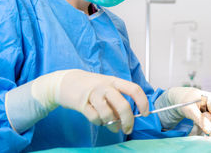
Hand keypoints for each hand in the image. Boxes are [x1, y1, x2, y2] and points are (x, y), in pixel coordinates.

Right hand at [30, 69, 149, 133]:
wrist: (65, 81)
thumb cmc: (90, 85)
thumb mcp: (106, 87)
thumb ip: (117, 100)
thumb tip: (128, 118)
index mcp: (114, 81)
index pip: (134, 89)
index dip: (143, 102)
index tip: (145, 113)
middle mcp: (105, 86)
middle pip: (123, 105)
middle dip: (128, 120)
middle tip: (128, 128)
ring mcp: (93, 94)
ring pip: (108, 114)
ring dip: (111, 124)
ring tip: (110, 124)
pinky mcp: (82, 104)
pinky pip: (95, 118)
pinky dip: (98, 122)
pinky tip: (97, 119)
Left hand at [160, 87, 210, 134]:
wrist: (181, 98)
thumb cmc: (185, 100)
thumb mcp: (190, 110)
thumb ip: (200, 120)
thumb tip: (210, 131)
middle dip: (209, 126)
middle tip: (197, 122)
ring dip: (205, 126)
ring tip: (196, 119)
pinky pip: (210, 124)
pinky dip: (204, 125)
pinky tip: (197, 120)